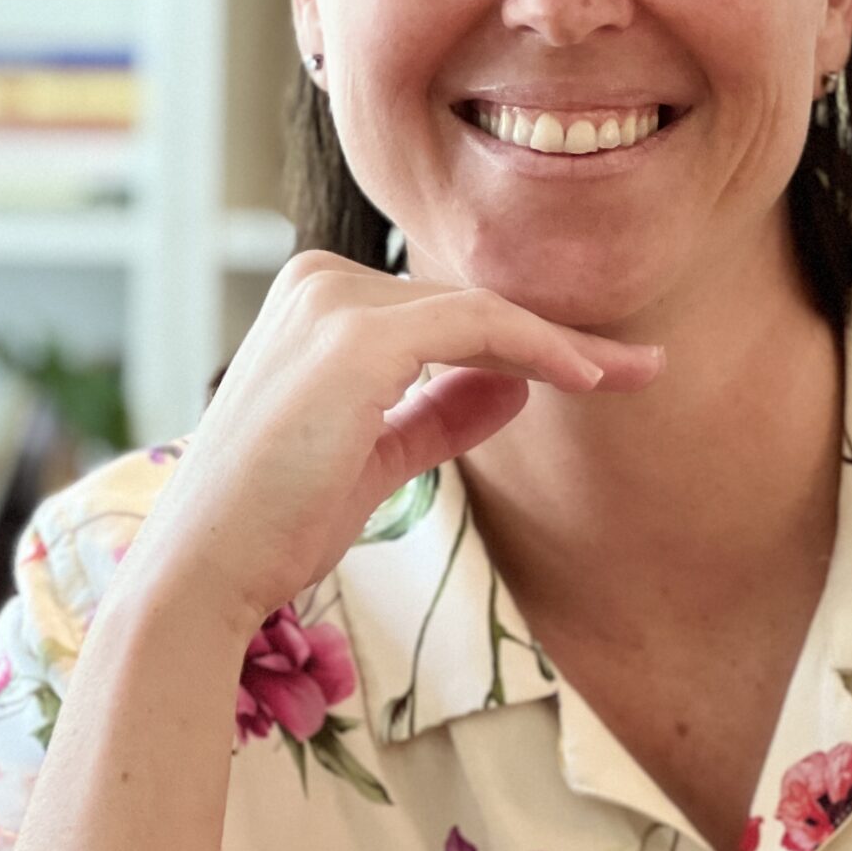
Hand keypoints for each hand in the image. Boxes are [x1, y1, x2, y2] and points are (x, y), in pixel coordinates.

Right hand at [132, 250, 663, 631]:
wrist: (208, 568)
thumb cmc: (278, 522)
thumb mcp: (377, 456)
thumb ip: (440, 413)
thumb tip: (517, 385)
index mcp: (314, 303)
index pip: (445, 313)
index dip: (529, 340)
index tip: (605, 369)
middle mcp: (318, 281)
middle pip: (470, 305)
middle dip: (561, 340)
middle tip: (643, 367)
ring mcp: (332, 302)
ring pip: (481, 311)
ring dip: (564, 344)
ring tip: (637, 372)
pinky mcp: (353, 337)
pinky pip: (476, 326)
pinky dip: (539, 346)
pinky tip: (588, 376)